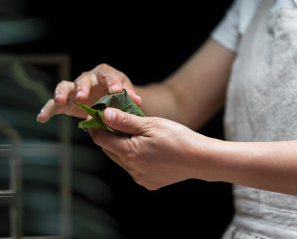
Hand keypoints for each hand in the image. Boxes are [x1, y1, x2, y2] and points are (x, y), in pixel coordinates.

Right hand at [37, 63, 141, 122]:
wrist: (111, 99)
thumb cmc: (119, 94)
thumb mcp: (126, 92)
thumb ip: (129, 96)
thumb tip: (135, 100)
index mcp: (104, 74)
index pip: (107, 75)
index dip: (112, 82)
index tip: (116, 91)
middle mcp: (87, 79)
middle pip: (82, 79)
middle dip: (82, 87)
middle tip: (82, 97)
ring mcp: (75, 90)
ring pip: (64, 87)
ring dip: (61, 93)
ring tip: (59, 101)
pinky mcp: (67, 102)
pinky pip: (54, 104)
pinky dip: (48, 109)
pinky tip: (42, 117)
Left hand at [89, 107, 208, 189]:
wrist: (201, 159)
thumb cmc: (177, 138)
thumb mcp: (150, 124)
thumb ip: (125, 121)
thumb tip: (104, 114)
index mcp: (129, 152)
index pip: (100, 139)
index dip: (96, 126)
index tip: (95, 116)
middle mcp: (131, 169)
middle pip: (109, 149)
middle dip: (108, 135)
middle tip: (113, 121)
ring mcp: (139, 177)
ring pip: (121, 160)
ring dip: (121, 147)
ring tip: (133, 134)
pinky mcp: (148, 183)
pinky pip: (133, 168)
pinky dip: (133, 158)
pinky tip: (146, 149)